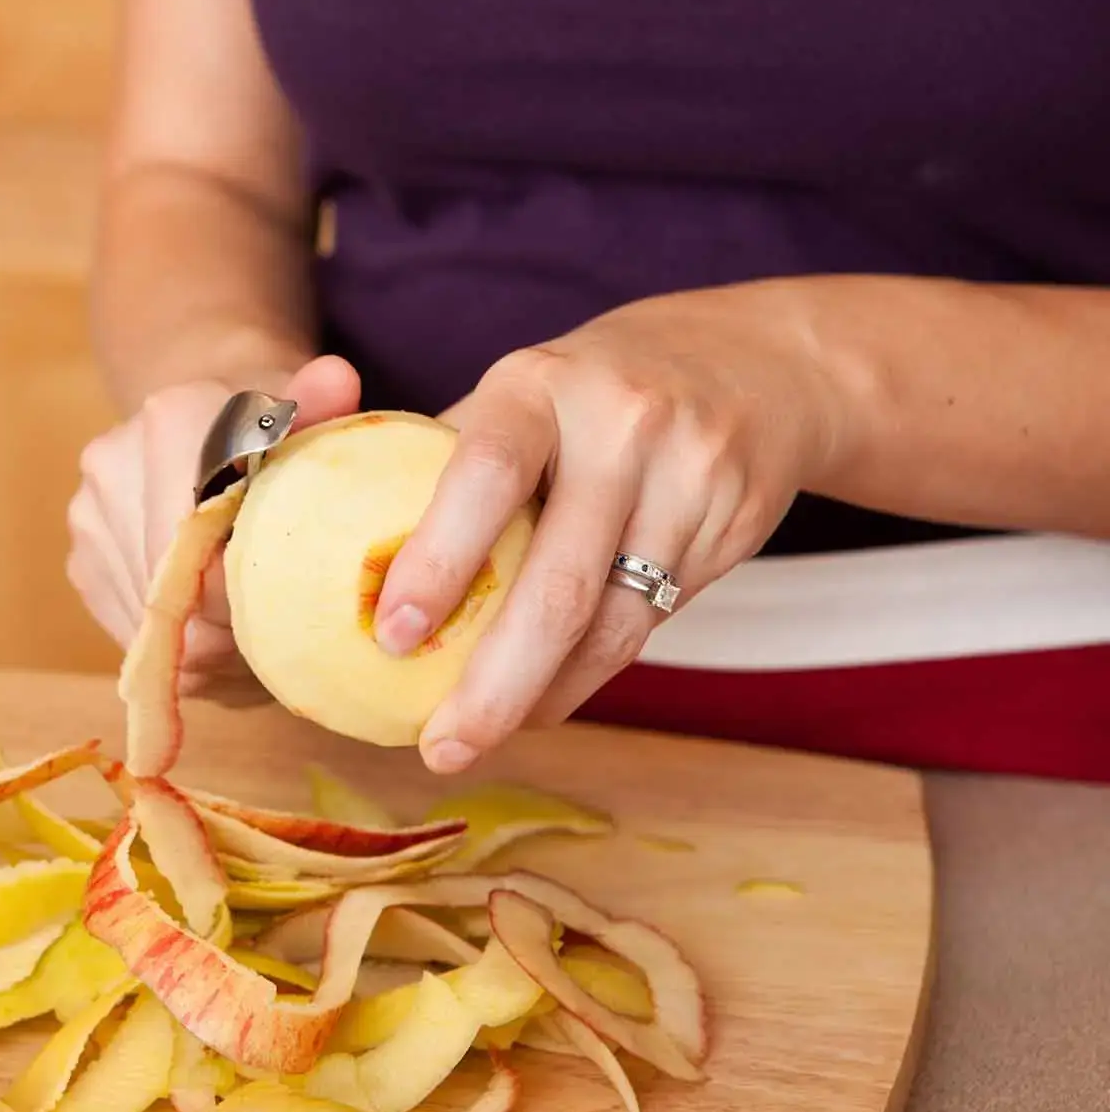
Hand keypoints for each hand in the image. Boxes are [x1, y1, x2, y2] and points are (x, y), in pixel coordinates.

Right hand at [67, 355, 360, 693]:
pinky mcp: (81, 561)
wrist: (211, 418)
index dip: (250, 592)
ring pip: (152, 623)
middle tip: (281, 627)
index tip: (292, 607)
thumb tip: (336, 379)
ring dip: (204, 641)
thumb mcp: (309, 414)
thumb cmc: (275, 428)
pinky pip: (133, 628)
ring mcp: (88, 516)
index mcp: (170, 421)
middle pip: (175, 592)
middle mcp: (112, 465)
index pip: (207, 544)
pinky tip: (213, 620)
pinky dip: (177, 641)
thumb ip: (323, 405)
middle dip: (229, 626)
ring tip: (252, 624)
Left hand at [370, 286, 855, 772]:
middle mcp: (621, 426)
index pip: (484, 476)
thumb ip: (445, 463)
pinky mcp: (733, 528)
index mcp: (539, 384)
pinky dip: (588, 675)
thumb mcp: (520, 393)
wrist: (760, 363)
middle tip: (439, 748)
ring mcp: (690, 478)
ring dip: (540, 697)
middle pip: (558, 583)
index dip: (436, 560)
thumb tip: (350, 560)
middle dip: (493, 684)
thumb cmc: (592, 390)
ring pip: (610, 624)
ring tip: (481, 737)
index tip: (390, 636)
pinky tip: (544, 698)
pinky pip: (647, 625)